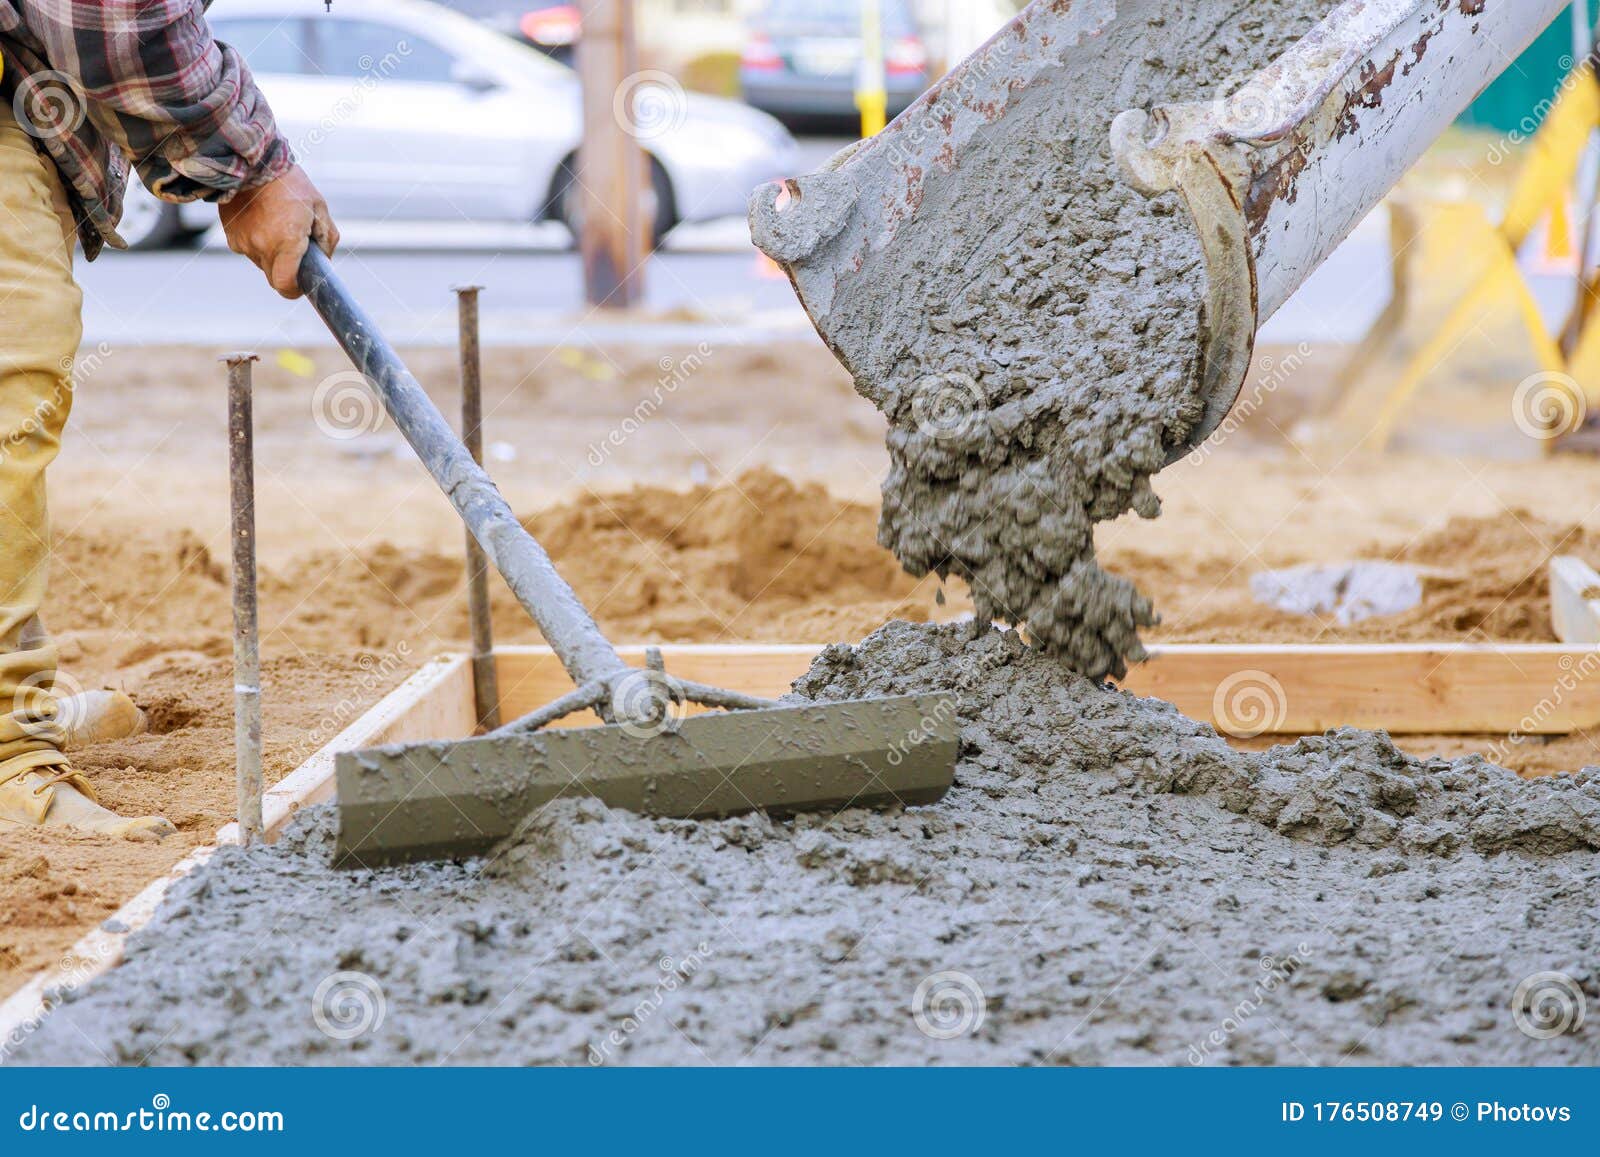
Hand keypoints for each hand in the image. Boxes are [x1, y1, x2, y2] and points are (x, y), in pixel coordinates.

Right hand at [218, 165, 338, 298]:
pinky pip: (248, 249)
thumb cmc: (290, 184)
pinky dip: (256, 241)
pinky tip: (261, 219)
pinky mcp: (231, 236)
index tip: (301, 284)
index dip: (295, 290)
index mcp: (286, 242)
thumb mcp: (319, 208)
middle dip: (286, 270)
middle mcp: (262, 247)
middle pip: (275, 277)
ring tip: (277, 225)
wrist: (251, 161)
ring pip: (261, 263)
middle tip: (294, 249)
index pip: (286, 286)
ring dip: (272, 253)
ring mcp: (244, 242)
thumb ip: (327, 239)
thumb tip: (324, 262)